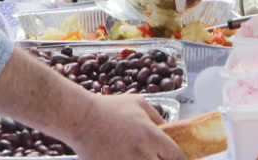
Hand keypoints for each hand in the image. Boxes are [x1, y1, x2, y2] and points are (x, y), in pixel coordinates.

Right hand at [67, 94, 185, 159]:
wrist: (80, 118)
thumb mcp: (139, 104)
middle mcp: (142, 155)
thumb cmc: (108, 108)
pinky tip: (125, 157)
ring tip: (141, 156)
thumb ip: (157, 118)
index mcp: (151, 136)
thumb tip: (168, 130)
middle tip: (159, 157)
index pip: (177, 157)